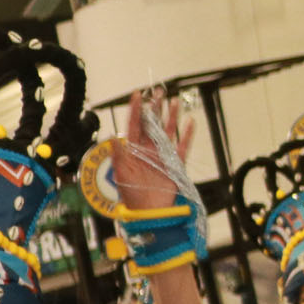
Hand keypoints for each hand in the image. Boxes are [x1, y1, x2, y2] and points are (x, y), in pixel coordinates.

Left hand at [112, 88, 194, 211]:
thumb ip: (118, 153)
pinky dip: (187, 134)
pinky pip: (183, 145)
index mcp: (133, 150)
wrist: (151, 212)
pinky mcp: (175, 163)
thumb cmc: (132, 195)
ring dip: (171, 116)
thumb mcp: (121, 173)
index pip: (133, 125)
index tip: (137, 95)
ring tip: (174, 101)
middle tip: (158, 92)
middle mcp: (148, 149)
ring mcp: (162, 155)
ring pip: (168, 131)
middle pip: (152, 124)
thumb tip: (113, 136)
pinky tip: (190, 122)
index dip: (135, 109)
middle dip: (155, 107)